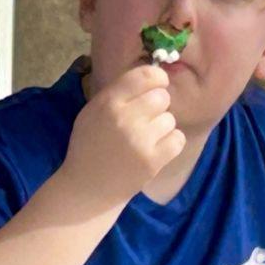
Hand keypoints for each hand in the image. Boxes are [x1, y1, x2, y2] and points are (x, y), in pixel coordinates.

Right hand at [58, 63, 184, 207]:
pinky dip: (170, 144)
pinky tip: (155, 150)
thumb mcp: (92, 112)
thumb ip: (118, 93)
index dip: (157, 78)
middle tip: (145, 121)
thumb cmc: (89, 147)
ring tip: (145, 140)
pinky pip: (178, 139)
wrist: (87, 189)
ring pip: (170, 119)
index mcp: (108, 102)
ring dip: (162, 128)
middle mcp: (124, 118)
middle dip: (157, 107)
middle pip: (162, 97)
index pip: (146, 75)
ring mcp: (140, 140)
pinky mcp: (153, 160)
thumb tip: (152, 75)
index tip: (157, 86)